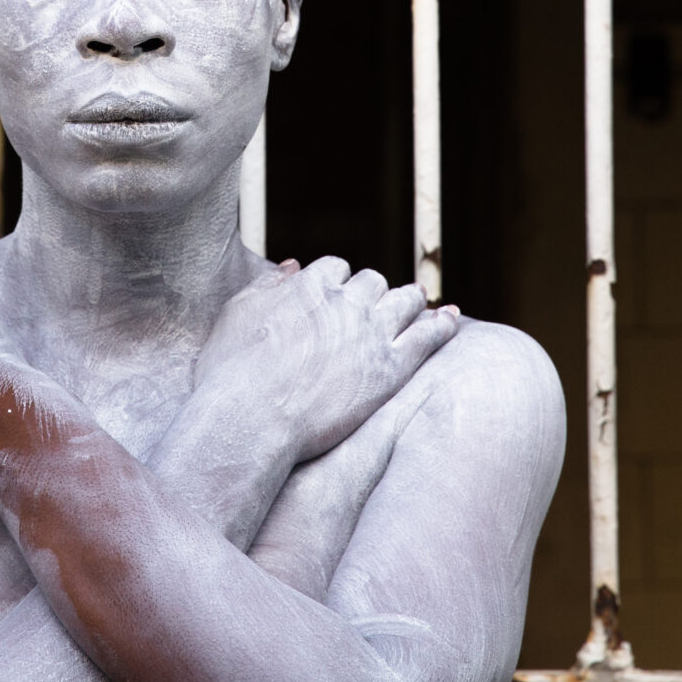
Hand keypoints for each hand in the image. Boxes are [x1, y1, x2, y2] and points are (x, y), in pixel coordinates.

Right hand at [190, 257, 456, 464]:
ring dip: (410, 300)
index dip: (337, 282)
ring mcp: (372, 333)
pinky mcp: (391, 369)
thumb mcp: (236, 315)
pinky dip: (443, 323)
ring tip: (418, 304)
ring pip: (404, 300)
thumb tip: (292, 265)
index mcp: (308, 284)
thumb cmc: (231, 372)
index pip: (334, 268)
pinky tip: (451, 318)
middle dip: (372, 292)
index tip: (336, 295)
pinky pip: (429, 335)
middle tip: (374, 307)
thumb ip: (267, 287)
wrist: (252, 417)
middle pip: (372, 282)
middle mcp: (345, 301)